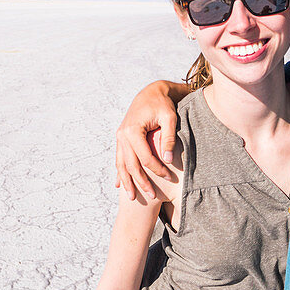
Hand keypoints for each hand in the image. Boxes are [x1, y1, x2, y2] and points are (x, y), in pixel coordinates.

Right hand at [115, 81, 180, 199]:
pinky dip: (120, 172)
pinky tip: (119, 185)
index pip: (145, 157)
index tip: (170, 177)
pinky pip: (119, 158)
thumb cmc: (162, 104)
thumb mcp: (169, 117)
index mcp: (133, 131)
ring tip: (132, 198)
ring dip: (127, 182)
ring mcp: (120, 137)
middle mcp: (122, 135)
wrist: (150, 92)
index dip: (157, 170)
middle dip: (141, 182)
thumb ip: (169, 138)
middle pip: (131, 165)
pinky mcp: (121, 138)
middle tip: (151, 196)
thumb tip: (168, 160)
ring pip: (121, 164)